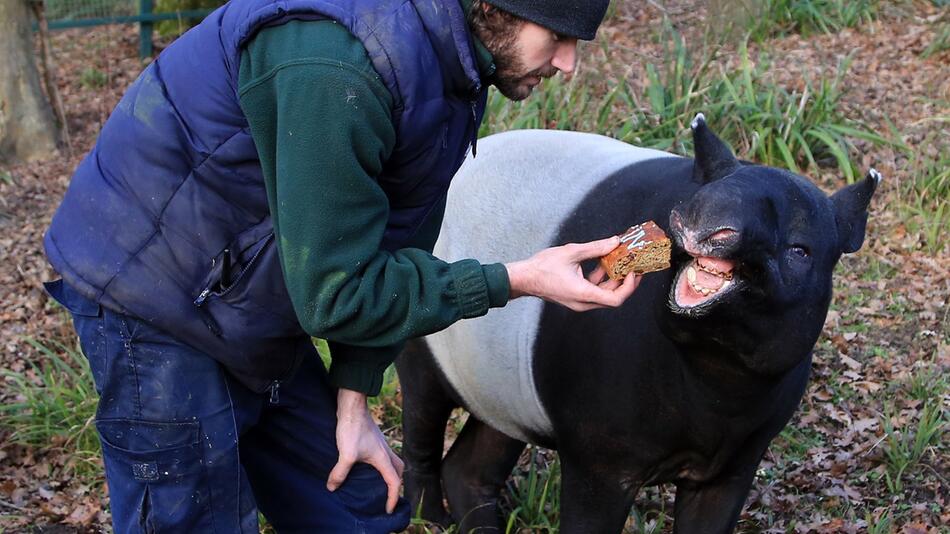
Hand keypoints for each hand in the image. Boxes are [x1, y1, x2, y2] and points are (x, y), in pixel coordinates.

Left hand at [327, 388, 403, 513]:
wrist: (352, 405)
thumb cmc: (353, 428)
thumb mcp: (346, 453)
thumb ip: (340, 472)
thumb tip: (332, 487)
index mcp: (383, 458)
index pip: (394, 482)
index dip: (393, 497)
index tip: (388, 508)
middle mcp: (386, 450)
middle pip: (398, 470)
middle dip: (396, 484)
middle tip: (388, 494)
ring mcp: (380, 443)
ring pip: (393, 460)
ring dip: (390, 471)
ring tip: (378, 480)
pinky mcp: (373, 437)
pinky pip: (383, 454)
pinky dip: (381, 462)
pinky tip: (366, 463)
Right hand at [505, 235, 641, 311]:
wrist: (523, 278)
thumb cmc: (542, 268)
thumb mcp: (571, 252)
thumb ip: (596, 248)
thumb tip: (615, 241)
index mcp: (584, 294)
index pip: (616, 299)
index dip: (629, 287)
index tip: (633, 272)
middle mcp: (583, 302)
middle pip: (613, 297)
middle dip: (625, 281)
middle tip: (633, 266)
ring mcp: (579, 301)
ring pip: (604, 294)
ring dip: (613, 279)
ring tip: (619, 261)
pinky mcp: (575, 297)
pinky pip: (594, 291)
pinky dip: (601, 278)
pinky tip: (603, 262)